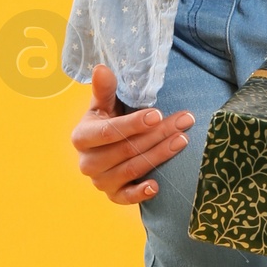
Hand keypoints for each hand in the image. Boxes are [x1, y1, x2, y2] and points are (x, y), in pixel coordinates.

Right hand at [72, 66, 194, 205]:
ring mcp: (100, 181)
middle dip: (158, 134)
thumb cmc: (108, 120)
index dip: (133, 124)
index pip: (108, 132)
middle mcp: (87, 163)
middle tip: (184, 121)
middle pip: (126, 149)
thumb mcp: (105, 104)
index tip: (158, 114)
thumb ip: (105, 89)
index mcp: (82, 137)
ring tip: (183, 140)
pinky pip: (126, 198)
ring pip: (132, 169)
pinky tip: (157, 186)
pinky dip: (141, 193)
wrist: (106, 148)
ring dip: (160, 155)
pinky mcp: (112, 196)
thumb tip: (101, 68)